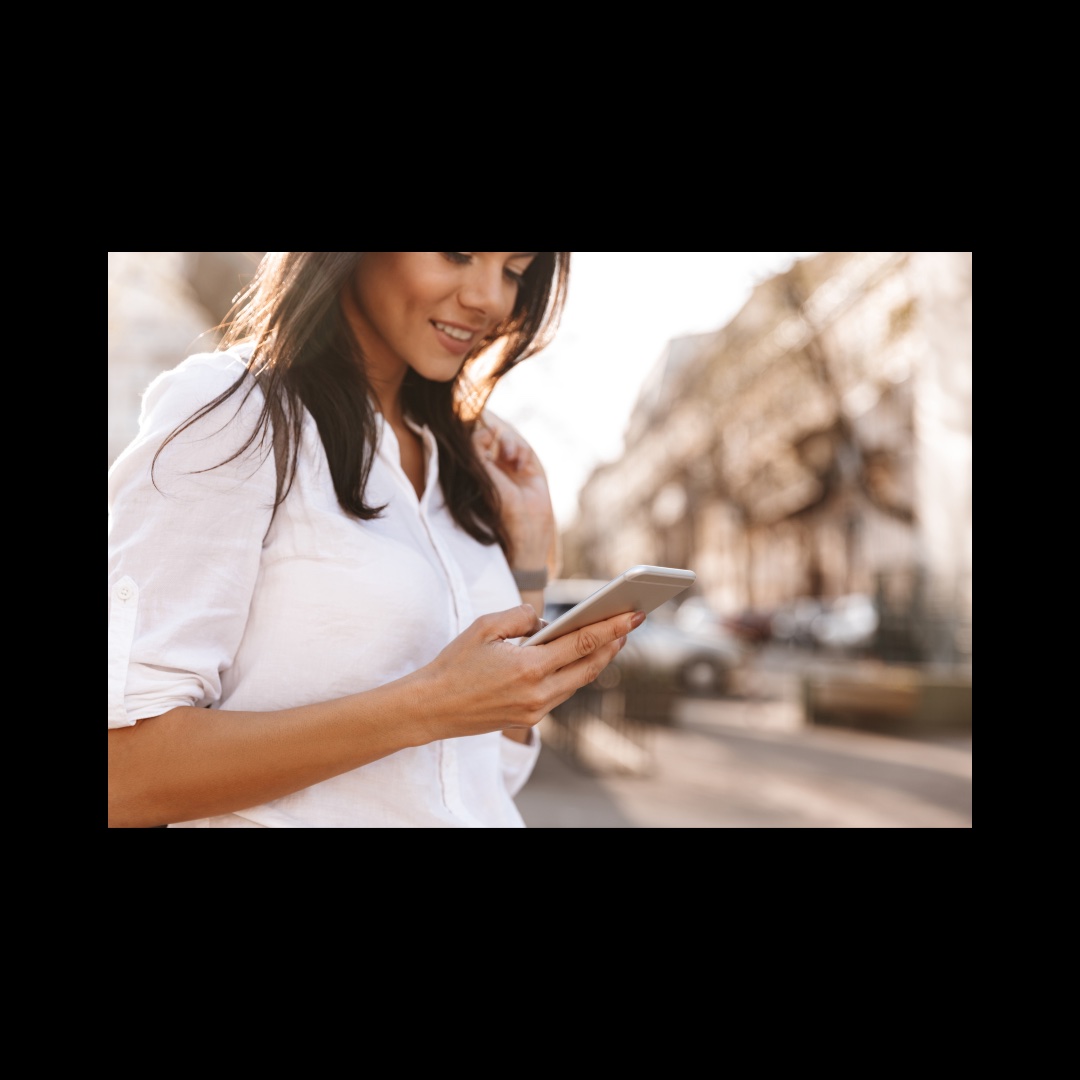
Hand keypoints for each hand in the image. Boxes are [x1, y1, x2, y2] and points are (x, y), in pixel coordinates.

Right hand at [414, 604, 642, 735]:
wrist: (431, 708)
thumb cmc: (455, 664)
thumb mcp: (485, 627)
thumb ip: (521, 617)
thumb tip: (546, 621)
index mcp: (529, 667)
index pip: (583, 643)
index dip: (613, 628)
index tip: (634, 614)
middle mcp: (538, 693)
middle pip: (590, 667)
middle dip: (613, 644)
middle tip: (630, 623)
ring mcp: (535, 710)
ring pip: (577, 682)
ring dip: (596, 661)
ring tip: (610, 639)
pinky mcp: (528, 719)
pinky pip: (561, 693)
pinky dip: (573, 674)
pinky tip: (578, 660)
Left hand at [473, 411, 555, 571]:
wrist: (526, 524)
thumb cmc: (500, 505)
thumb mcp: (484, 476)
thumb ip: (478, 451)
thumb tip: (483, 430)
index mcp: (478, 470)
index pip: (476, 443)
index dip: (480, 433)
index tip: (486, 431)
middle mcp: (493, 467)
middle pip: (493, 437)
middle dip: (496, 436)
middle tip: (495, 436)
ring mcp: (511, 467)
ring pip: (509, 440)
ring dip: (510, 443)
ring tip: (511, 457)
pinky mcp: (528, 468)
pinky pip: (524, 449)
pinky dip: (522, 452)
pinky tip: (520, 466)